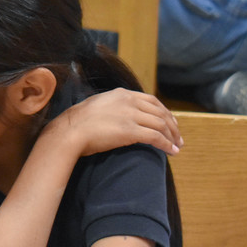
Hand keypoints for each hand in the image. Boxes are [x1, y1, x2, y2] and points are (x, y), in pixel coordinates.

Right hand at [43, 88, 181, 157]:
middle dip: (172, 125)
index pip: (151, 100)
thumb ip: (111, 107)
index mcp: (121, 94)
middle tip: (178, 137)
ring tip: (177, 146)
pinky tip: (171, 152)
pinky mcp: (130, 131)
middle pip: (160, 112)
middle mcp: (129, 101)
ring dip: (172, 137)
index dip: (164, 112)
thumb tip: (117, 116)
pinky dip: (167, 145)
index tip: (170, 122)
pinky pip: (156, 137)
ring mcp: (130, 115)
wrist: (69, 131)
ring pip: (161, 124)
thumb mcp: (97, 106)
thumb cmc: (77, 123)